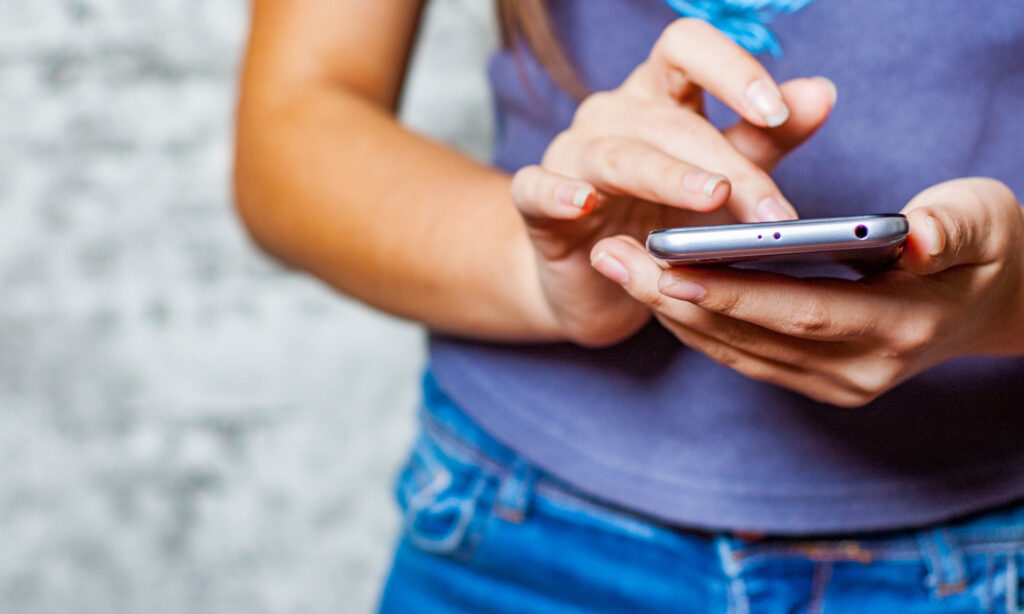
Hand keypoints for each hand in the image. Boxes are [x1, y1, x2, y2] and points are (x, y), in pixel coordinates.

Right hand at [510, 18, 834, 346]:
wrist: (592, 279)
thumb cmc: (658, 218)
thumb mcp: (721, 177)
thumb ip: (765, 138)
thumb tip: (820, 92)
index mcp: (659, 96)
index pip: (686, 48)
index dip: (729, 69)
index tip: (774, 110)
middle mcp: (613, 115)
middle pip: (668, 120)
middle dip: (727, 163)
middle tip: (772, 212)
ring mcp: (571, 156)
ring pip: (616, 153)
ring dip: (667, 175)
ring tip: (710, 199)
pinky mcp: (534, 204)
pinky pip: (536, 188)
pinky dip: (557, 193)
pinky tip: (582, 203)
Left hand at [591, 177, 1023, 406]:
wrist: (998, 300)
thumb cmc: (986, 244)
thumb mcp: (982, 220)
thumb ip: (950, 227)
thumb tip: (916, 237)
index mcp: (901, 327)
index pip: (799, 311)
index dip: (731, 291)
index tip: (667, 265)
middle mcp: (862, 370)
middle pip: (752, 336)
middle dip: (676, 298)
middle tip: (613, 257)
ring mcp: (838, 383)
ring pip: (738, 351)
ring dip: (673, 312)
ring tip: (617, 267)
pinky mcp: (819, 380)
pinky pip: (744, 356)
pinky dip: (698, 326)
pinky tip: (656, 292)